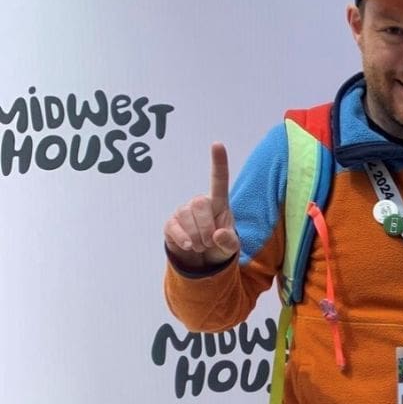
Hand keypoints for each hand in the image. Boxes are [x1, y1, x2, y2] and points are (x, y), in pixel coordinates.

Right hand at [163, 142, 238, 268]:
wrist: (201, 259)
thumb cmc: (219, 244)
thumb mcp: (230, 246)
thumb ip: (230, 241)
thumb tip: (217, 235)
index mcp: (219, 203)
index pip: (219, 180)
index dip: (218, 162)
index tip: (217, 144)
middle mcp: (199, 203)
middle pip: (200, 204)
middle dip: (207, 227)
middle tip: (210, 242)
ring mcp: (183, 212)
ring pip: (187, 217)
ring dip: (197, 237)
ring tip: (201, 245)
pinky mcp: (171, 224)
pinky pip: (175, 228)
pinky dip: (184, 240)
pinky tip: (189, 246)